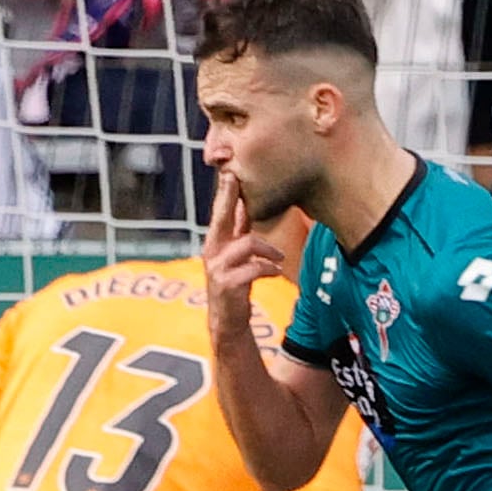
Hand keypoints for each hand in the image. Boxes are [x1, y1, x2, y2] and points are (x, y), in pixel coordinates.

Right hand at [202, 184, 284, 339]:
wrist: (227, 320)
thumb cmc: (235, 284)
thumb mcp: (237, 255)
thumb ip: (239, 231)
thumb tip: (246, 203)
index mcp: (216, 241)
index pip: (220, 211)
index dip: (225, 191)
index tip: (230, 170)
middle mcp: (212, 251)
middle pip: (221, 216)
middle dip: (228, 196)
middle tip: (234, 178)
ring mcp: (217, 268)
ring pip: (247, 243)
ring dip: (268, 250)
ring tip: (279, 257)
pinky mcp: (227, 284)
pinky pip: (253, 268)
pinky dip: (269, 269)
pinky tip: (276, 272)